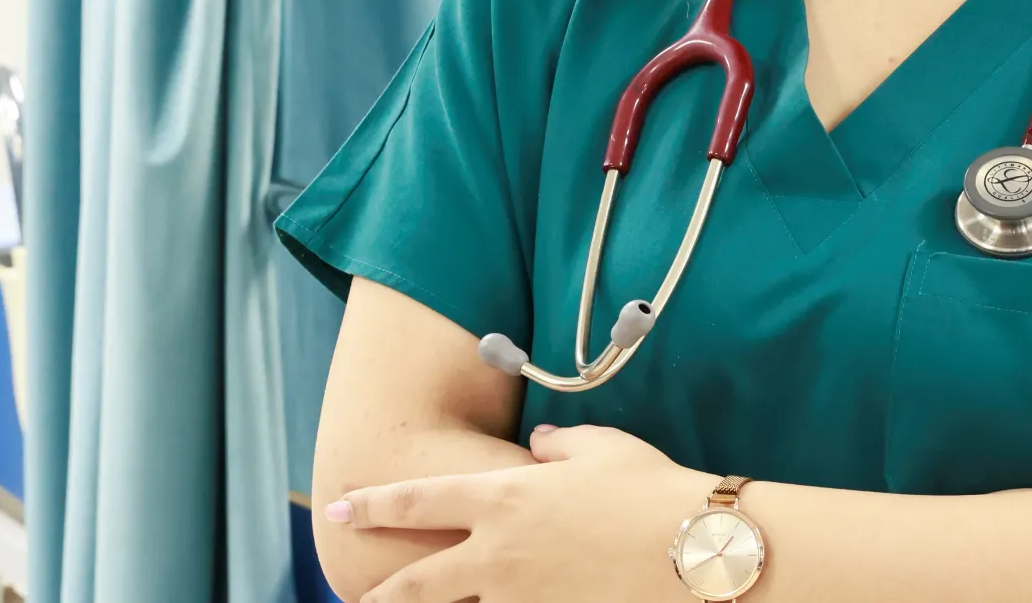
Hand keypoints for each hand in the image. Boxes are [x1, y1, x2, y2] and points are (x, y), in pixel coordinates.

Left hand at [329, 424, 715, 601]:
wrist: (694, 549)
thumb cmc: (650, 488)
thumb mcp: (601, 447)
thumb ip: (557, 444)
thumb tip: (538, 447)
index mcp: (502, 498)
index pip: (417, 500)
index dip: (371, 504)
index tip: (337, 508)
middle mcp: (496, 554)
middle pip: (416, 582)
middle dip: (378, 592)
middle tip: (351, 597)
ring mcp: (518, 598)